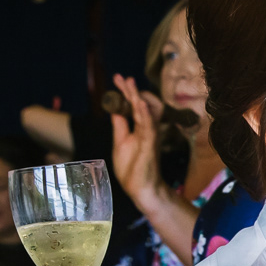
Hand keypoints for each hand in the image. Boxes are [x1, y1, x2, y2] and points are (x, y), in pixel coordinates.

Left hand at [109, 74, 167, 209]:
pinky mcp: (150, 144)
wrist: (141, 188)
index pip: (132, 106)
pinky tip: (139, 103)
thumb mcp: (121, 142)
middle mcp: (146, 129)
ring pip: (145, 112)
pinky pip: (148, 125)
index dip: (125, 93)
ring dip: (137, 97)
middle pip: (139, 105)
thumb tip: (115, 109)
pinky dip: (145, 113)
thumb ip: (120, 126)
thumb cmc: (132, 168)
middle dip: (130, 90)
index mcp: (139, 128)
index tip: (118, 79)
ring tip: (130, 84)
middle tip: (122, 77)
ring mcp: (149, 136)